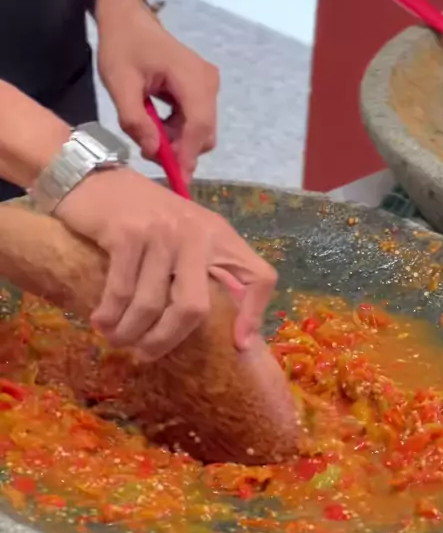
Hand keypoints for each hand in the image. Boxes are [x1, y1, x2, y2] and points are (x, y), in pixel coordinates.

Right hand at [55, 168, 276, 358]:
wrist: (93, 178)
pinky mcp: (128, 233)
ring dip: (127, 332)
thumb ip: (200, 270)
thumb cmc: (140, 215)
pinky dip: (108, 314)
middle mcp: (197, 233)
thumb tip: (222, 328)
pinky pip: (121, 291)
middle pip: (194, 308)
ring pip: (151, 305)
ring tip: (115, 339)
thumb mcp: (182, 235)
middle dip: (165, 341)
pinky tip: (100, 321)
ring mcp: (163, 232)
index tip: (236, 345)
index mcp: (219, 236)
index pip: (259, 276)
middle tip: (144, 354)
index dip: (254, 315)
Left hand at [96, 0, 218, 181]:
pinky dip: (178, 132)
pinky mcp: (203, 90)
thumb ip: (134, 119)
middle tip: (148, 151)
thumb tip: (153, 150)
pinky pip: (196, 122)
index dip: (187, 155)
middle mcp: (208, 83)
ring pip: (201, 131)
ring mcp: (208, 86)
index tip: (175, 180)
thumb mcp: (119, 83)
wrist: (129, 18)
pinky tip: (156, 125)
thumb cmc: (122, 46)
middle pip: (204, 133)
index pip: (198, 125)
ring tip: (148, 133)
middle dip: (180, 150)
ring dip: (177, 142)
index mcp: (191, 77)